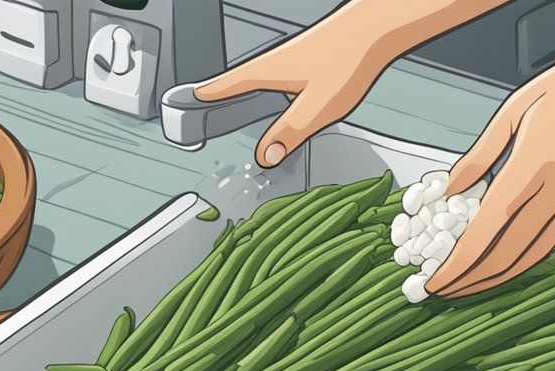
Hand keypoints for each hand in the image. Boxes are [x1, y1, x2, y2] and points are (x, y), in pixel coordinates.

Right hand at [192, 12, 393, 167]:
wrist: (374, 29)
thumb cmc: (347, 60)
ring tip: (228, 111)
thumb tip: (264, 156)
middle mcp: (271, 62)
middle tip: (197, 113)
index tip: (180, 111)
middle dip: (216, 99)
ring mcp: (288, 59)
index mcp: (264, 71)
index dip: (201, 101)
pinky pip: (274, 79)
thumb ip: (289, 133)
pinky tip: (276, 102)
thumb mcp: (316, 108)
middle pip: (234, 83)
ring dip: (240, 95)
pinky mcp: (305, 60)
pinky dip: (265, 91)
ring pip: (256, 81)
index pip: (222, 88)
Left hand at [425, 53, 554, 296]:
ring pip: (530, 257)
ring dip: (495, 279)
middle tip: (442, 291)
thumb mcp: (509, 113)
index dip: (458, 262)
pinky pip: (549, 246)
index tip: (435, 280)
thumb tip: (447, 192)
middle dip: (470, 280)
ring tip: (465, 288)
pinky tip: (500, 269)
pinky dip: (521, 264)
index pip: (487, 230)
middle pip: (506, 253)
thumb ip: (478, 158)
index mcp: (532, 166)